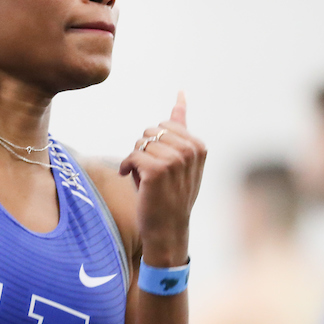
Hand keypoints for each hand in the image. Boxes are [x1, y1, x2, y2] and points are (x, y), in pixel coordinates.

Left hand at [118, 91, 205, 266]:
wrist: (168, 229)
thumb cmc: (171, 194)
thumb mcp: (182, 158)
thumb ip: (180, 127)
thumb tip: (180, 94)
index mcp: (199, 146)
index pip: (165, 124)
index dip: (155, 143)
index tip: (160, 163)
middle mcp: (190, 151)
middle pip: (150, 132)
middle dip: (144, 150)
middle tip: (150, 172)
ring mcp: (175, 160)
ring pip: (139, 143)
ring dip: (135, 160)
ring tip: (144, 179)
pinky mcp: (157, 170)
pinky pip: (132, 155)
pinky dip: (125, 166)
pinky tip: (129, 178)